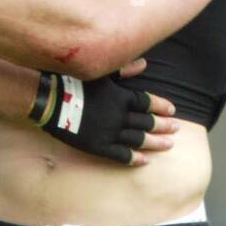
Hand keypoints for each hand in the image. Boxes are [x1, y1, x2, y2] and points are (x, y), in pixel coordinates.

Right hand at [36, 59, 179, 165]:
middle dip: (163, 125)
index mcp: (121, 97)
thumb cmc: (72, 81)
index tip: (172, 111)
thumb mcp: (99, 72)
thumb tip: (144, 64)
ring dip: (155, 142)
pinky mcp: (97, 146)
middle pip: (147, 122)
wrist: (50, 100)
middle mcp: (119, 116)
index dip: (160, 106)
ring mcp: (110, 133)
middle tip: (176, 129)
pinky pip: (120, 155)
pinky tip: (145, 161)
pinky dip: (134, 158)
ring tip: (168, 145)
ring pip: (138, 139)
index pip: (147, 102)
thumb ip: (123, 69)